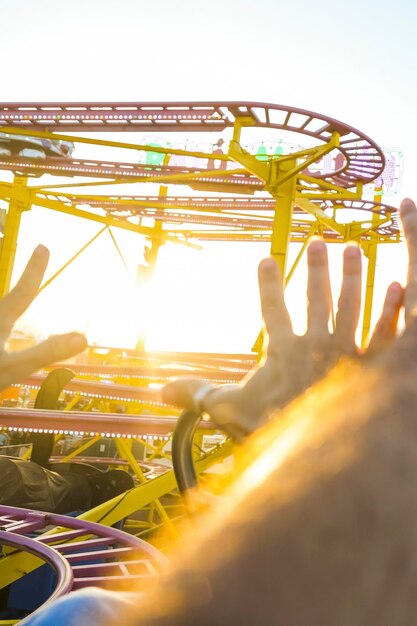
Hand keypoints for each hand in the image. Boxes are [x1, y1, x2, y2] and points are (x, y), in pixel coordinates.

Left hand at [0, 245, 86, 390]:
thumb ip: (45, 353)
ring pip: (3, 317)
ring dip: (7, 309)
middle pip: (6, 303)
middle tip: (23, 255)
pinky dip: (5, 324)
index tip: (43, 246)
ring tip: (12, 314)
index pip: (23, 293)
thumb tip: (83, 337)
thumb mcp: (11, 370)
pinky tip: (8, 331)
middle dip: (18, 290)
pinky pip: (1, 330)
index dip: (34, 270)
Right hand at [163, 223, 405, 439]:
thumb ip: (195, 394)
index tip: (266, 260)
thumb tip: (159, 391)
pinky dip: (390, 312)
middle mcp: (315, 346)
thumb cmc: (269, 428)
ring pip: (351, 306)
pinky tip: (396, 288)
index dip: (267, 284)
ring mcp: (347, 355)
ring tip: (354, 250)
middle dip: (316, 268)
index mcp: (282, 350)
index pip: (272, 308)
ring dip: (352, 276)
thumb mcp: (226, 409)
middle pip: (317, 298)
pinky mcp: (372, 369)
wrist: (314, 453)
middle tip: (319, 242)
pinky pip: (384, 335)